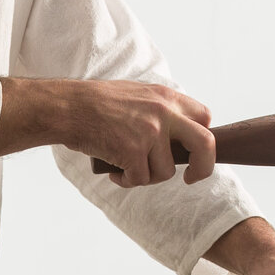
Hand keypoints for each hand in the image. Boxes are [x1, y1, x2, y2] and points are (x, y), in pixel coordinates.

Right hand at [0, 77, 214, 186]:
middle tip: (191, 177)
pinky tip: (114, 172)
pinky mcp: (133, 151)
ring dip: (146, 175)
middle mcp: (163, 113)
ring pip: (165, 172)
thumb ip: (160, 111)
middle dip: (203, 167)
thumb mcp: (137, 94)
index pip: (204, 118)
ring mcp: (149, 132)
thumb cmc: (96, 103)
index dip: (201, 137)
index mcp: (166, 97)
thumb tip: (177, 136)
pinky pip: (140, 180)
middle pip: (206, 144)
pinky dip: (126, 180)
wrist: (68, 107)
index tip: (192, 152)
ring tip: (126, 166)